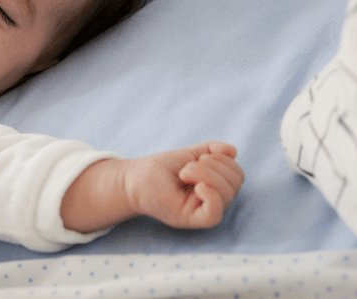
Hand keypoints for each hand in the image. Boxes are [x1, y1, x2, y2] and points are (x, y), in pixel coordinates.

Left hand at [61, 141, 243, 232]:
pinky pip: (214, 214)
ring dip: (206, 174)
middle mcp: (213, 200)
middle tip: (187, 167)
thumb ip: (211, 150)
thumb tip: (233, 150)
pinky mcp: (191, 219)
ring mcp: (202, 210)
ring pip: (227, 194)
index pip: (237, 174)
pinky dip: (211, 196)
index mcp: (215, 186)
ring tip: (184, 173)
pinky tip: (197, 186)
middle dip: (213, 166)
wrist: (133, 178)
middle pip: (235, 182)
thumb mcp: (189, 154)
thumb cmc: (159, 169)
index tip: (199, 157)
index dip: (224, 160)